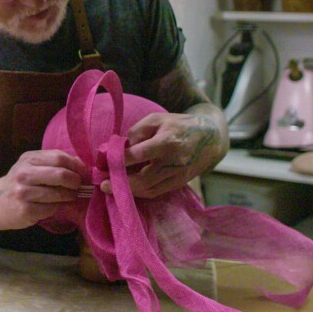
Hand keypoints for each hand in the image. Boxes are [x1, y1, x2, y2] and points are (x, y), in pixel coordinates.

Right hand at [0, 150, 85, 229]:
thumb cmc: (19, 183)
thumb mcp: (32, 166)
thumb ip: (53, 162)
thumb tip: (80, 163)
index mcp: (28, 159)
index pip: (59, 158)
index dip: (75, 165)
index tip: (82, 172)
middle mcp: (24, 174)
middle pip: (60, 174)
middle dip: (75, 182)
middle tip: (78, 186)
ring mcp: (23, 193)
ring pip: (58, 194)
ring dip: (69, 196)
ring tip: (69, 196)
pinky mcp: (25, 210)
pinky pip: (51, 208)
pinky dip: (56, 208)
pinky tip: (51, 206)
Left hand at [100, 111, 220, 197]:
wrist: (209, 138)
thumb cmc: (178, 125)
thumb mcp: (157, 119)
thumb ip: (137, 131)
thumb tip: (122, 147)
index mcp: (167, 142)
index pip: (139, 154)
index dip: (120, 160)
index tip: (105, 162)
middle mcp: (174, 161)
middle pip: (144, 178)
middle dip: (121, 183)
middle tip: (103, 184)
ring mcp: (178, 175)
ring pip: (150, 189)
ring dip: (129, 191)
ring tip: (112, 188)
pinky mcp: (180, 183)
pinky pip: (157, 192)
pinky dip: (141, 192)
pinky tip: (129, 189)